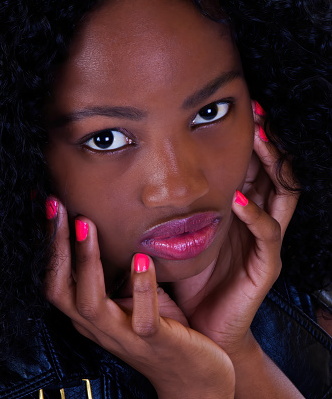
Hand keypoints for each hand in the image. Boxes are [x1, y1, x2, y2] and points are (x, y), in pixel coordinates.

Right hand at [44, 204, 234, 398]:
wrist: (194, 378)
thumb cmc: (163, 328)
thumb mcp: (133, 297)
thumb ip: (119, 272)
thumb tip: (113, 226)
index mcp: (92, 314)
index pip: (57, 279)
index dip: (49, 244)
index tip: (50, 205)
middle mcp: (100, 326)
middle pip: (61, 289)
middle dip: (56, 247)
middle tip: (57, 207)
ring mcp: (125, 336)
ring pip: (92, 303)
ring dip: (86, 262)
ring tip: (86, 224)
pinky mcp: (156, 342)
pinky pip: (143, 317)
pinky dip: (141, 287)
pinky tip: (141, 258)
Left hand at [172, 103, 299, 361]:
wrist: (198, 321)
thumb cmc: (188, 273)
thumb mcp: (183, 227)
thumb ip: (177, 199)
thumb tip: (148, 169)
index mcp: (241, 208)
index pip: (254, 165)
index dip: (251, 138)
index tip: (241, 109)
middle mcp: (257, 219)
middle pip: (274, 172)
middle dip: (268, 142)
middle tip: (258, 114)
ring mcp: (265, 241)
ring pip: (282, 195)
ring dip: (272, 166)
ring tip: (258, 140)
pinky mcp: (265, 265)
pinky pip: (268, 235)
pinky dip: (256, 215)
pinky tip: (239, 200)